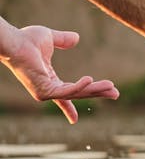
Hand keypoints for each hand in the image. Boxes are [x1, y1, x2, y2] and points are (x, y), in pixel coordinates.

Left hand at [2, 25, 118, 123]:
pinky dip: (80, 87)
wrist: (14, 41)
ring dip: (95, 90)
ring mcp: (45, 92)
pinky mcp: (45, 91)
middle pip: (77, 94)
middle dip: (98, 94)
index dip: (69, 108)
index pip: (63, 96)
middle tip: (115, 93)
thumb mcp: (50, 38)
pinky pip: (67, 92)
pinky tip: (91, 79)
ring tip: (111, 87)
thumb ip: (63, 40)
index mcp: (48, 80)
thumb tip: (77, 38)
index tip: (74, 120)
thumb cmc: (26, 40)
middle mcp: (47, 89)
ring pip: (76, 94)